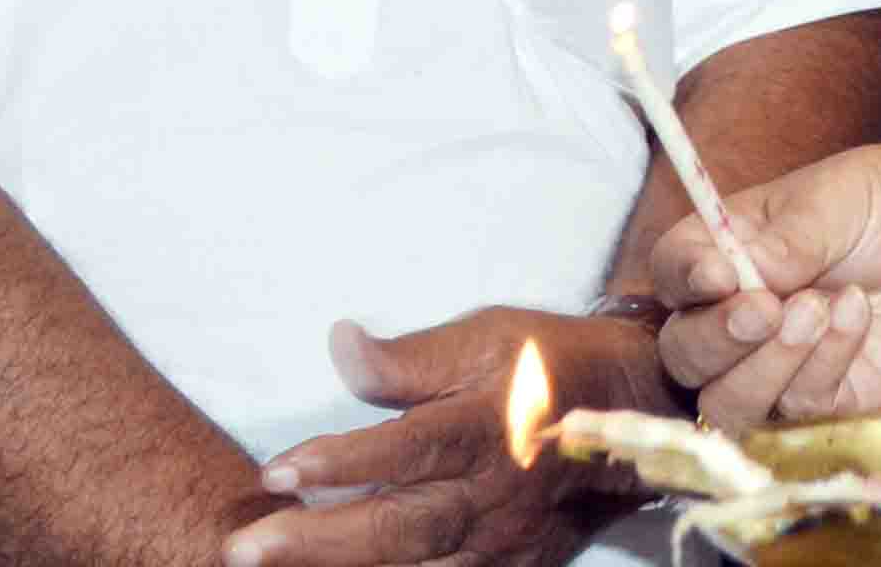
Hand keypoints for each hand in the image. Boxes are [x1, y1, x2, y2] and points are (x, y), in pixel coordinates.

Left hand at [223, 308, 674, 566]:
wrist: (637, 408)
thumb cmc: (549, 362)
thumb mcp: (485, 335)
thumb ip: (408, 357)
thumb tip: (338, 343)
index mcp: (489, 423)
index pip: (408, 447)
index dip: (340, 462)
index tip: (274, 472)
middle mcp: (495, 490)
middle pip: (399, 526)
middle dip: (316, 542)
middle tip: (243, 548)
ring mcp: (504, 540)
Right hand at [648, 141, 880, 426]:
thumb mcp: (843, 195)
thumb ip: (789, 236)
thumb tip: (731, 272)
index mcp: (728, 251)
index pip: (673, 272)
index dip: (683, 280)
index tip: (716, 276)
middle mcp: (740, 316)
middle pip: (684, 353)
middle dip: (718, 337)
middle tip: (767, 307)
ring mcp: (780, 365)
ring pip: (727, 401)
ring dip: (765, 364)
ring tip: (816, 310)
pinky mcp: (829, 401)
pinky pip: (799, 409)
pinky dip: (824, 365)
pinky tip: (857, 314)